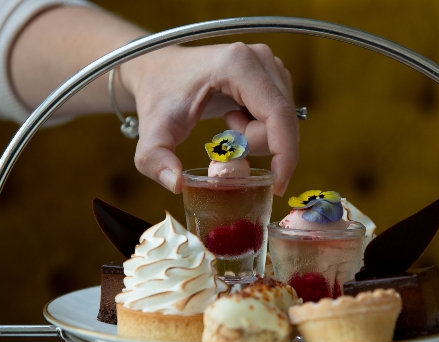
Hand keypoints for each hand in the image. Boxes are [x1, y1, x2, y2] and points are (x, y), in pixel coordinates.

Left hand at [119, 43, 298, 195]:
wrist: (159, 71)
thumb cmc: (158, 96)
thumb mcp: (152, 131)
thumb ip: (156, 159)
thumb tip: (177, 184)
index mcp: (236, 65)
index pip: (279, 115)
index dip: (285, 155)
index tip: (277, 186)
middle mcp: (259, 58)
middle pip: (282, 121)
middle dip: (257, 145)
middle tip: (223, 141)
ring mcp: (269, 63)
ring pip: (285, 121)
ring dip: (257, 137)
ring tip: (226, 124)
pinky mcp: (272, 72)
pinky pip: (282, 115)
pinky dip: (261, 128)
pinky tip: (234, 117)